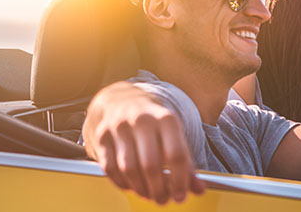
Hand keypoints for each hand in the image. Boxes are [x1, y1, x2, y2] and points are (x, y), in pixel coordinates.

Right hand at [85, 83, 204, 203]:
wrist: (121, 100)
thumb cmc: (153, 122)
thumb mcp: (174, 135)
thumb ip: (187, 163)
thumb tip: (199, 189)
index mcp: (166, 118)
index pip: (176, 154)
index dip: (179, 180)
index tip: (180, 196)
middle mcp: (142, 120)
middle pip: (151, 164)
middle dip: (159, 189)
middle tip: (163, 200)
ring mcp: (119, 127)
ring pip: (129, 168)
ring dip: (140, 188)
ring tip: (149, 194)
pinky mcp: (101, 136)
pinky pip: (110, 168)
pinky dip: (122, 183)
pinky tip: (132, 186)